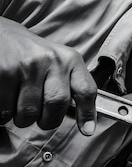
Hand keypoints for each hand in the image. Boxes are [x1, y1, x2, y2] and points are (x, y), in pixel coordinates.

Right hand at [0, 17, 96, 133]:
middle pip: (56, 105)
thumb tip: (87, 125)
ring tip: (18, 105)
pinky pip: (6, 109)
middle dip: (47, 121)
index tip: (87, 130)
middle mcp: (51, 59)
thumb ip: (70, 87)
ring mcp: (26, 65)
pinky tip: (5, 99)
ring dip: (22, 118)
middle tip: (39, 118)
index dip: (87, 114)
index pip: (85, 90)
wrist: (0, 36)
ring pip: (29, 112)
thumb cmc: (30, 55)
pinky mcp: (4, 71)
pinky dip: (4, 113)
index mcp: (69, 59)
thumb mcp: (56, 63)